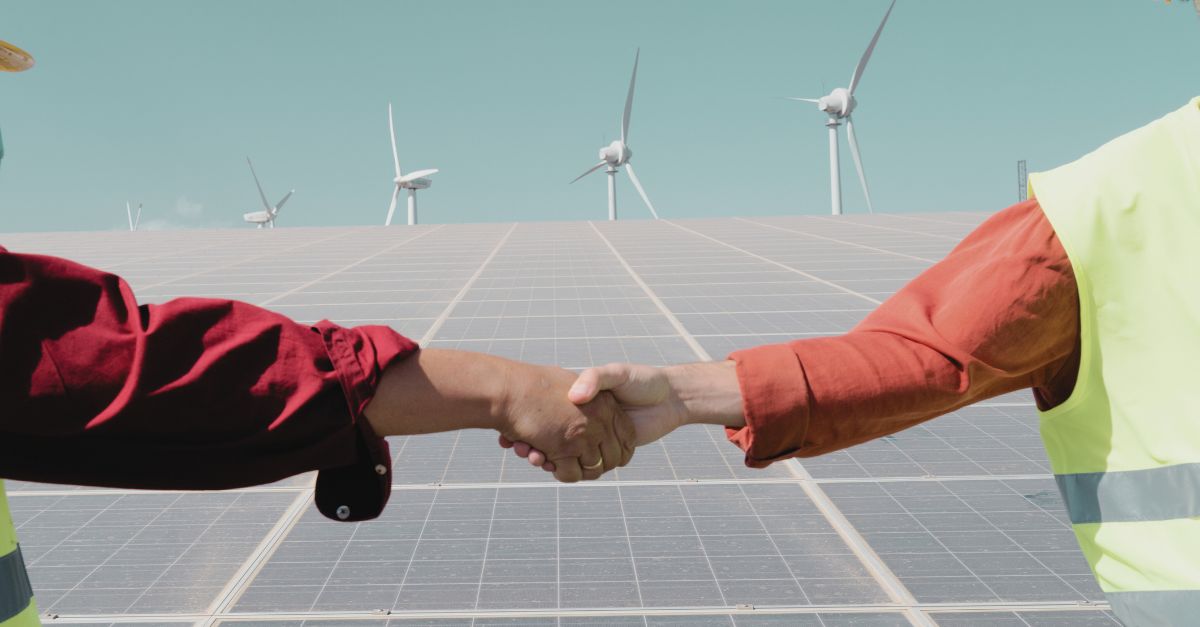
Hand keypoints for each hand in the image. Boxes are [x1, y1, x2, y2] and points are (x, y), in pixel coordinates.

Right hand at [501, 361, 744, 473]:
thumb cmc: (642, 382)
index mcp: (584, 405)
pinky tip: (542, 460)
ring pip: (557, 454)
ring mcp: (592, 440)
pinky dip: (560, 469)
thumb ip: (596, 378)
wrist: (669, 397)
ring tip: (523, 450)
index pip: (549, 417)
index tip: (512, 426)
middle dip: (528, 441)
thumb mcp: (615, 373)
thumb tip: (576, 396)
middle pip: (547, 438)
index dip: (530, 423)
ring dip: (538, 455)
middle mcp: (584, 423)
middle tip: (511, 443)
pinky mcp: (605, 454)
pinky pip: (577, 468)